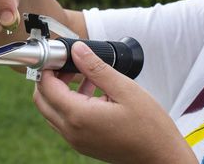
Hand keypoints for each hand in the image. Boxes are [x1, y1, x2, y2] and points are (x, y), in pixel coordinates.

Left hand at [33, 42, 196, 163]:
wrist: (162, 158)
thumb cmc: (150, 128)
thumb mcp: (124, 89)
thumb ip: (96, 68)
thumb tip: (77, 50)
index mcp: (78, 116)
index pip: (46, 87)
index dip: (48, 67)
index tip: (57, 55)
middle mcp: (71, 131)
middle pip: (41, 100)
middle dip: (48, 79)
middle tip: (65, 64)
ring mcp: (75, 140)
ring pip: (51, 111)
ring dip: (59, 91)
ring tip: (83, 75)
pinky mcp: (83, 144)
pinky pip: (64, 121)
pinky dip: (69, 104)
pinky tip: (91, 92)